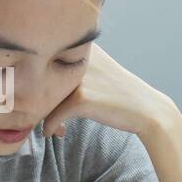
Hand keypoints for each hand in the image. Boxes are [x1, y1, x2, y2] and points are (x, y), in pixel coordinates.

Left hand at [42, 44, 175, 138]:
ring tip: (55, 127)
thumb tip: (35, 82)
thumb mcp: (96, 70)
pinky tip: (55, 133)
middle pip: (41, 80)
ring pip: (43, 98)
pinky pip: (53, 116)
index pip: (45, 61)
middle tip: (49, 117)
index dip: (40, 83)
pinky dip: (50, 128)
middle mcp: (78, 58)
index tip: (46, 100)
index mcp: (82, 47)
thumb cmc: (118, 93)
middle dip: (42, 102)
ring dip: (45, 115)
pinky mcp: (81, 98)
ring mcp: (79, 77)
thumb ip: (70, 69)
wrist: (145, 110)